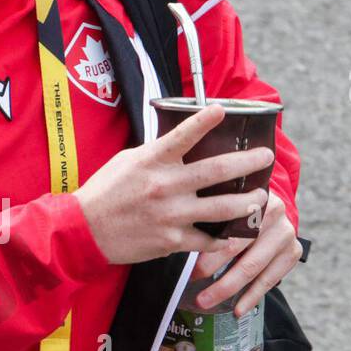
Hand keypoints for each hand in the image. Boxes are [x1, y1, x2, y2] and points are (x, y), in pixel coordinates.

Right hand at [75, 102, 274, 265]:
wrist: (84, 230)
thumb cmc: (105, 193)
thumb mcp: (128, 161)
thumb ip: (157, 154)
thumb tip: (183, 142)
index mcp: (153, 161)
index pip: (184, 135)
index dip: (205, 120)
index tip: (223, 110)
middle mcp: (166, 186)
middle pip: (217, 171)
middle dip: (248, 163)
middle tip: (266, 157)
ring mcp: (171, 215)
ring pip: (222, 208)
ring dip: (247, 202)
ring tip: (261, 197)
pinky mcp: (172, 241)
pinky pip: (208, 239)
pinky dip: (224, 238)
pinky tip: (236, 234)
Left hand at [193, 191, 303, 315]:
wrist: (269, 207)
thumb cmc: (235, 208)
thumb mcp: (223, 201)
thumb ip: (208, 215)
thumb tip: (177, 241)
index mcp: (251, 195)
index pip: (228, 225)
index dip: (207, 249)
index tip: (189, 271)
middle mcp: (274, 212)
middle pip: (239, 248)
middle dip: (214, 272)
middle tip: (195, 294)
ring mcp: (286, 232)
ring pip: (254, 267)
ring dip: (229, 289)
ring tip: (207, 302)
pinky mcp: (293, 251)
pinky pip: (271, 279)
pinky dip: (252, 296)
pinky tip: (237, 310)